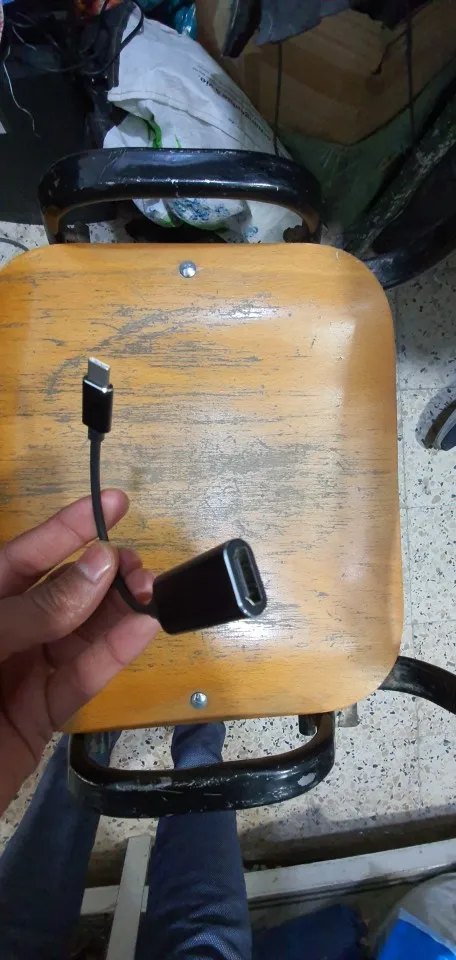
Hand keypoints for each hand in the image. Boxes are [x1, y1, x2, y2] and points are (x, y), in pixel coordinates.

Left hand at [0, 490, 157, 812]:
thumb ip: (37, 609)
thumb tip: (98, 566)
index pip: (25, 555)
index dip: (68, 527)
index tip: (114, 502)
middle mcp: (4, 632)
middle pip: (61, 593)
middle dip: (102, 574)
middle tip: (140, 567)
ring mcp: (22, 673)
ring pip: (79, 633)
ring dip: (117, 611)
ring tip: (152, 592)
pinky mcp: (41, 715)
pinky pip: (81, 677)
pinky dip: (113, 654)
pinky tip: (142, 629)